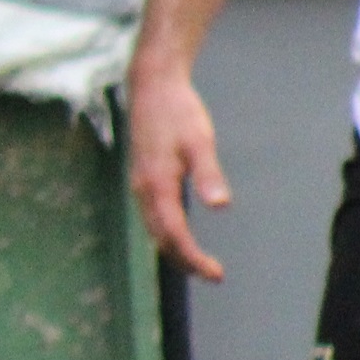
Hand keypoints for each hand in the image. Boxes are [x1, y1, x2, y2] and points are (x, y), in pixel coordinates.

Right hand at [127, 65, 232, 280]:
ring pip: (154, 229)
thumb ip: (208, 174)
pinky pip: (152, 216)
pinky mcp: (141, 178)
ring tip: (198, 261)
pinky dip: (166, 233)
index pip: (175, 234)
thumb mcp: (199, 140)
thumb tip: (221, 206)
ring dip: (175, 249)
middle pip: (161, 239)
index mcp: (158, 185)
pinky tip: (180, 232)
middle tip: (212, 274)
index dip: (194, 258)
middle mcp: (143, 190)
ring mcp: (139, 185)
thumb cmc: (178, 111)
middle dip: (185, 261)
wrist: (151, 86)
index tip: (215, 273)